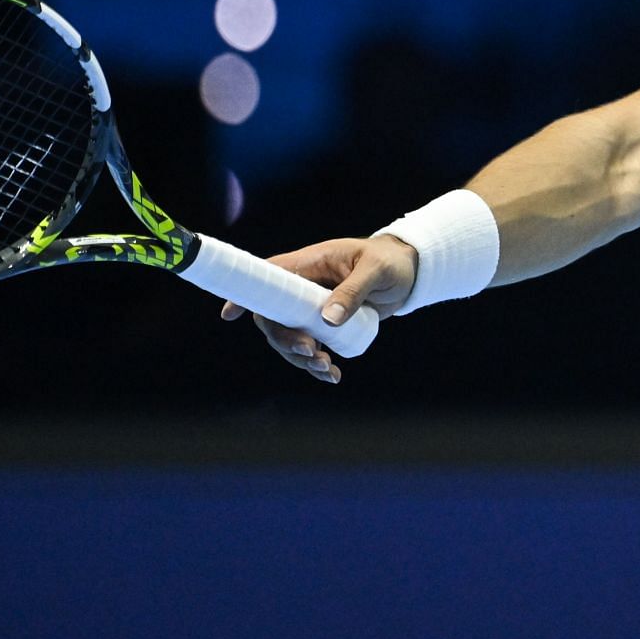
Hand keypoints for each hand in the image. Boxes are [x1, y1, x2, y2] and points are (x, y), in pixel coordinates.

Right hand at [218, 236, 417, 383]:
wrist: (410, 273)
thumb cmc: (391, 262)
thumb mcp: (376, 271)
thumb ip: (353, 292)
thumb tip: (328, 321)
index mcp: (309, 265)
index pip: (267, 276)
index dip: (245, 295)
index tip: (229, 315)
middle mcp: (304, 287)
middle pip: (275, 318)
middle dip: (285, 341)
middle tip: (311, 353)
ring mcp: (312, 308)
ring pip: (291, 339)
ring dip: (302, 360)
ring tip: (328, 369)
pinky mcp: (326, 326)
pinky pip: (312, 348)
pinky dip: (317, 366)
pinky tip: (333, 376)